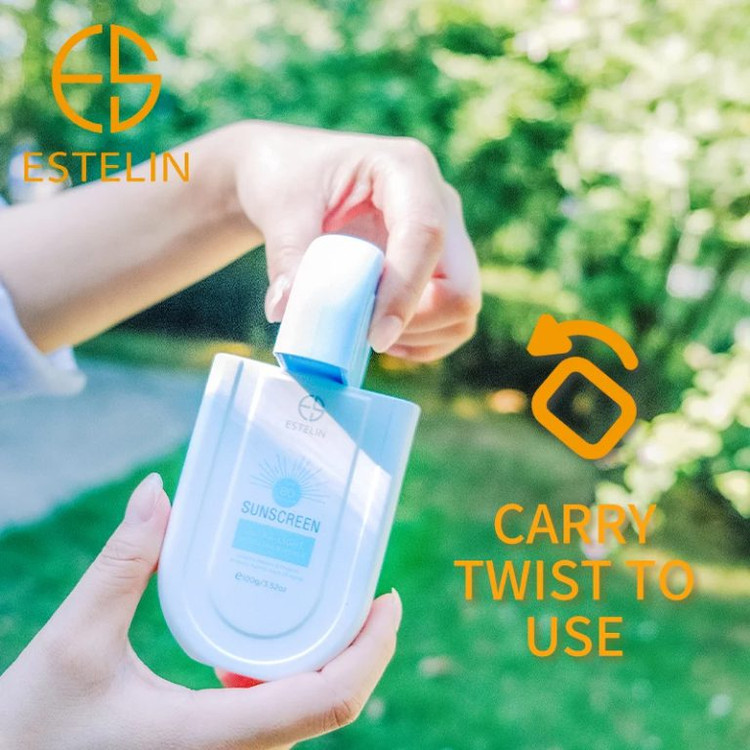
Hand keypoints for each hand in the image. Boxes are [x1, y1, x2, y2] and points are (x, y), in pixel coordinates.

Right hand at [0, 474, 400, 749]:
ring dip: (328, 659)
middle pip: (330, 707)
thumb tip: (158, 492)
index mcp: (211, 736)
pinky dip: (287, 674)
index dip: (372, 649)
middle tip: (365, 588)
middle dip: (361, 647)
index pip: (327, 701)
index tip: (389, 599)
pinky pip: (271, 716)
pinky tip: (258, 641)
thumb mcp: (75, 641)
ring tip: (325, 602)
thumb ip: (123, 563)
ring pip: (303, 715)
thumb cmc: (30, 732)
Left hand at [231, 121, 481, 360]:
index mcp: (407, 170)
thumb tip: (286, 309)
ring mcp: (446, 240)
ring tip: (363, 330)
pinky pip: (451, 324)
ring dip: (417, 335)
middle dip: (415, 321)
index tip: (372, 336)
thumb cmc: (288, 178)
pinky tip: (378, 333)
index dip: (404, 293)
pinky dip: (420, 342)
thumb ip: (287, 254)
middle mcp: (439, 204)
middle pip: (460, 285)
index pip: (425, 235)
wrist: (292, 177)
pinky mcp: (440, 271)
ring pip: (461, 311)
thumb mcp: (280, 207)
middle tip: (363, 331)